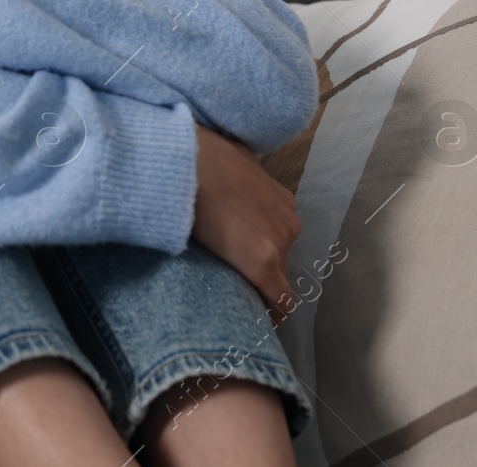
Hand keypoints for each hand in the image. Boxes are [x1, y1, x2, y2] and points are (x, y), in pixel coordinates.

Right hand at [190, 123, 301, 323]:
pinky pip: (278, 297)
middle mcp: (287, 220)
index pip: (275, 235)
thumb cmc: (199, 156)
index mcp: (279, 199)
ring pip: (276, 275)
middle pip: (278, 256)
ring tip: (235, 290)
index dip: (261, 250)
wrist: (189, 162)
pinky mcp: (264, 262)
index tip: (245, 262)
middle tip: (232, 273)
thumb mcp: (225, 163)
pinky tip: (263, 320)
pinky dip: (272, 309)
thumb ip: (231, 180)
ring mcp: (279, 241)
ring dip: (259, 282)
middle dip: (259, 265)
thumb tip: (217, 179)